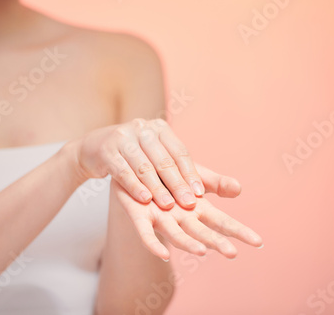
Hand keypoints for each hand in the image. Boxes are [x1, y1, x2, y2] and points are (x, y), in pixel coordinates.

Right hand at [75, 118, 204, 209]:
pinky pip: (122, 170)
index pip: (179, 152)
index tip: (199, 194)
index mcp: (161, 128)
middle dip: (177, 183)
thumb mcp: (165, 162)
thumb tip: (236, 188)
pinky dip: (133, 185)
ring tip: (168, 205)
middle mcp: (143, 128)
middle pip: (163, 159)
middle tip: (188, 203)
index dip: (190, 173)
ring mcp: (123, 137)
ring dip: (156, 187)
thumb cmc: (139, 159)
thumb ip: (199, 175)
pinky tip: (144, 199)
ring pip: (143, 166)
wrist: (97, 150)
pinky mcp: (106, 150)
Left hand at [111, 165, 262, 260]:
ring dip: (189, 244)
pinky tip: (162, 254)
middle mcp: (181, 217)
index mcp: (197, 208)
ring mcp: (161, 219)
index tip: (258, 241)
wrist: (136, 167)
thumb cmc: (168, 176)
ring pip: (177, 234)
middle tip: (232, 252)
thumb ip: (215, 183)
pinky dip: (153, 244)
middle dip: (215, 241)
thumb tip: (239, 189)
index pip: (222, 222)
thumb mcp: (194, 174)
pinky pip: (146, 233)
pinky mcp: (140, 216)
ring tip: (202, 252)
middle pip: (201, 231)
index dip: (238, 231)